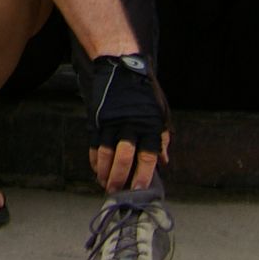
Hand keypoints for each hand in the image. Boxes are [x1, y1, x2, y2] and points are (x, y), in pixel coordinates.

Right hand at [83, 53, 170, 193]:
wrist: (120, 68)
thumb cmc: (144, 92)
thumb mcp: (160, 113)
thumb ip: (162, 138)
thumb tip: (164, 161)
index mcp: (148, 127)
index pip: (147, 158)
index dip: (143, 176)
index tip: (139, 190)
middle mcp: (130, 127)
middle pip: (124, 158)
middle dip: (120, 178)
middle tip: (117, 191)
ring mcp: (111, 123)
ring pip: (106, 153)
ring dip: (105, 171)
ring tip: (105, 184)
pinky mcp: (97, 119)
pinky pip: (94, 144)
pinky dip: (94, 158)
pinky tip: (96, 169)